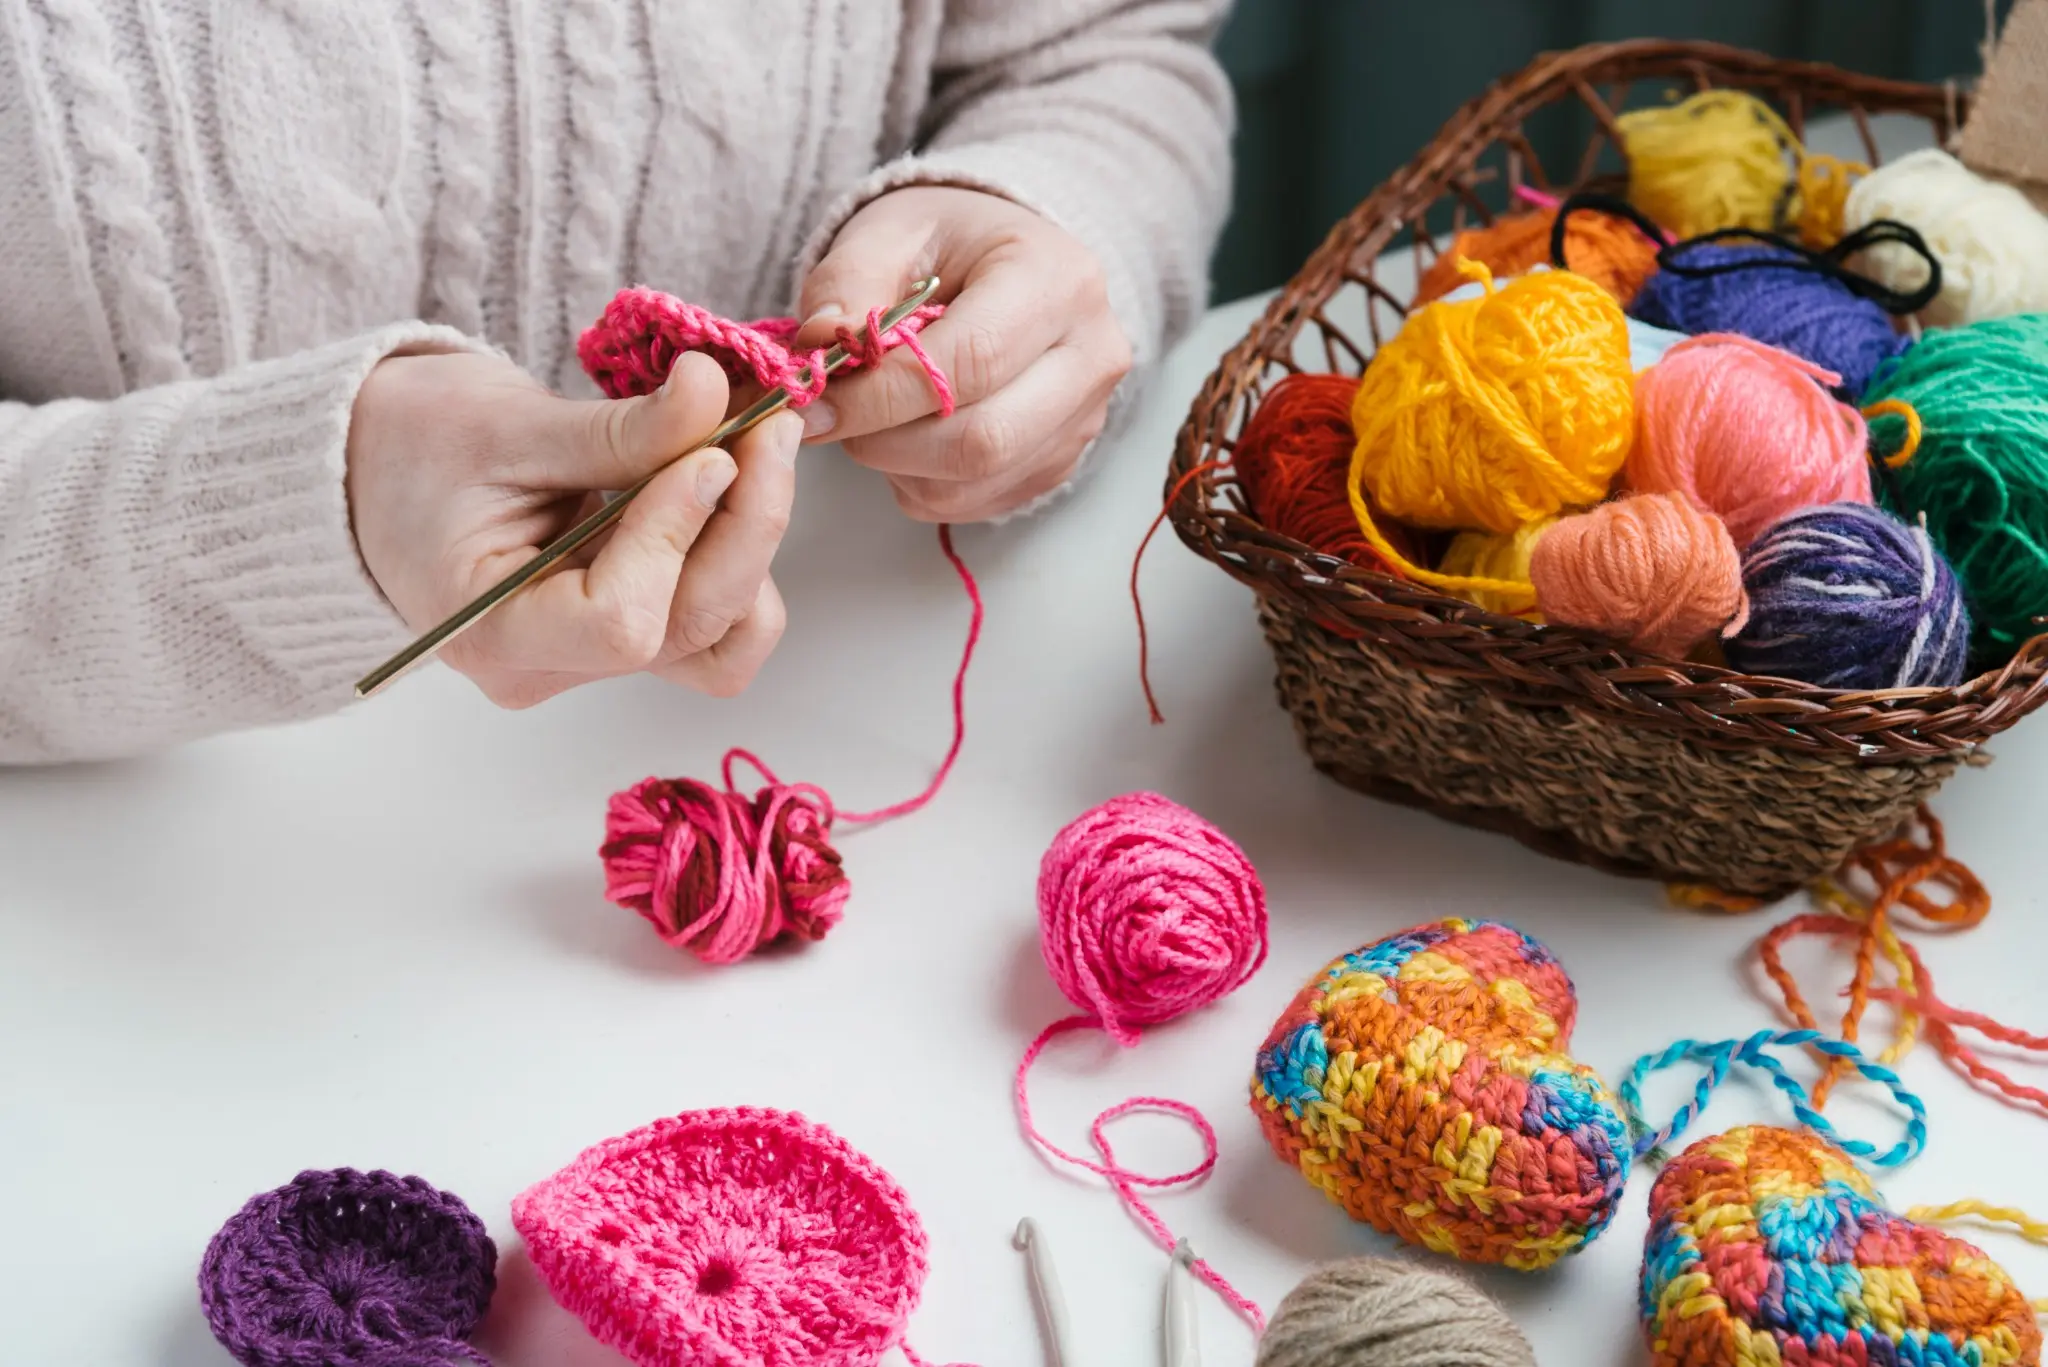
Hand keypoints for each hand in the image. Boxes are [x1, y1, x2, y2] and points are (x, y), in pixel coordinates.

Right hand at [346, 348, 798, 708]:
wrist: (376, 470)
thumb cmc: (409, 448)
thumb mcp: (502, 424)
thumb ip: (616, 428)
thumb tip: (713, 392)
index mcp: (493, 632)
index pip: (620, 622)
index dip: (676, 534)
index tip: (706, 450)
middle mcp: (550, 668)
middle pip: (689, 627)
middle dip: (746, 523)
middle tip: (767, 423)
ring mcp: (595, 660)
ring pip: (720, 638)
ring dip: (754, 546)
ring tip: (753, 451)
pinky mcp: (629, 632)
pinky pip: (715, 622)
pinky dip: (741, 556)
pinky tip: (731, 485)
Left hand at [795, 186, 1131, 521]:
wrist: (1004, 264)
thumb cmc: (948, 244)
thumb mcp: (889, 232)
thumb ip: (847, 284)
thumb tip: (819, 347)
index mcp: (1057, 281)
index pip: (970, 362)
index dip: (882, 396)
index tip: (815, 406)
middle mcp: (1091, 356)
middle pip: (984, 440)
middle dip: (887, 442)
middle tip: (833, 419)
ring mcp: (1085, 419)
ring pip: (975, 482)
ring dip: (899, 465)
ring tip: (874, 416)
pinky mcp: (1060, 463)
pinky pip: (977, 501)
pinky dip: (921, 482)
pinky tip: (908, 436)